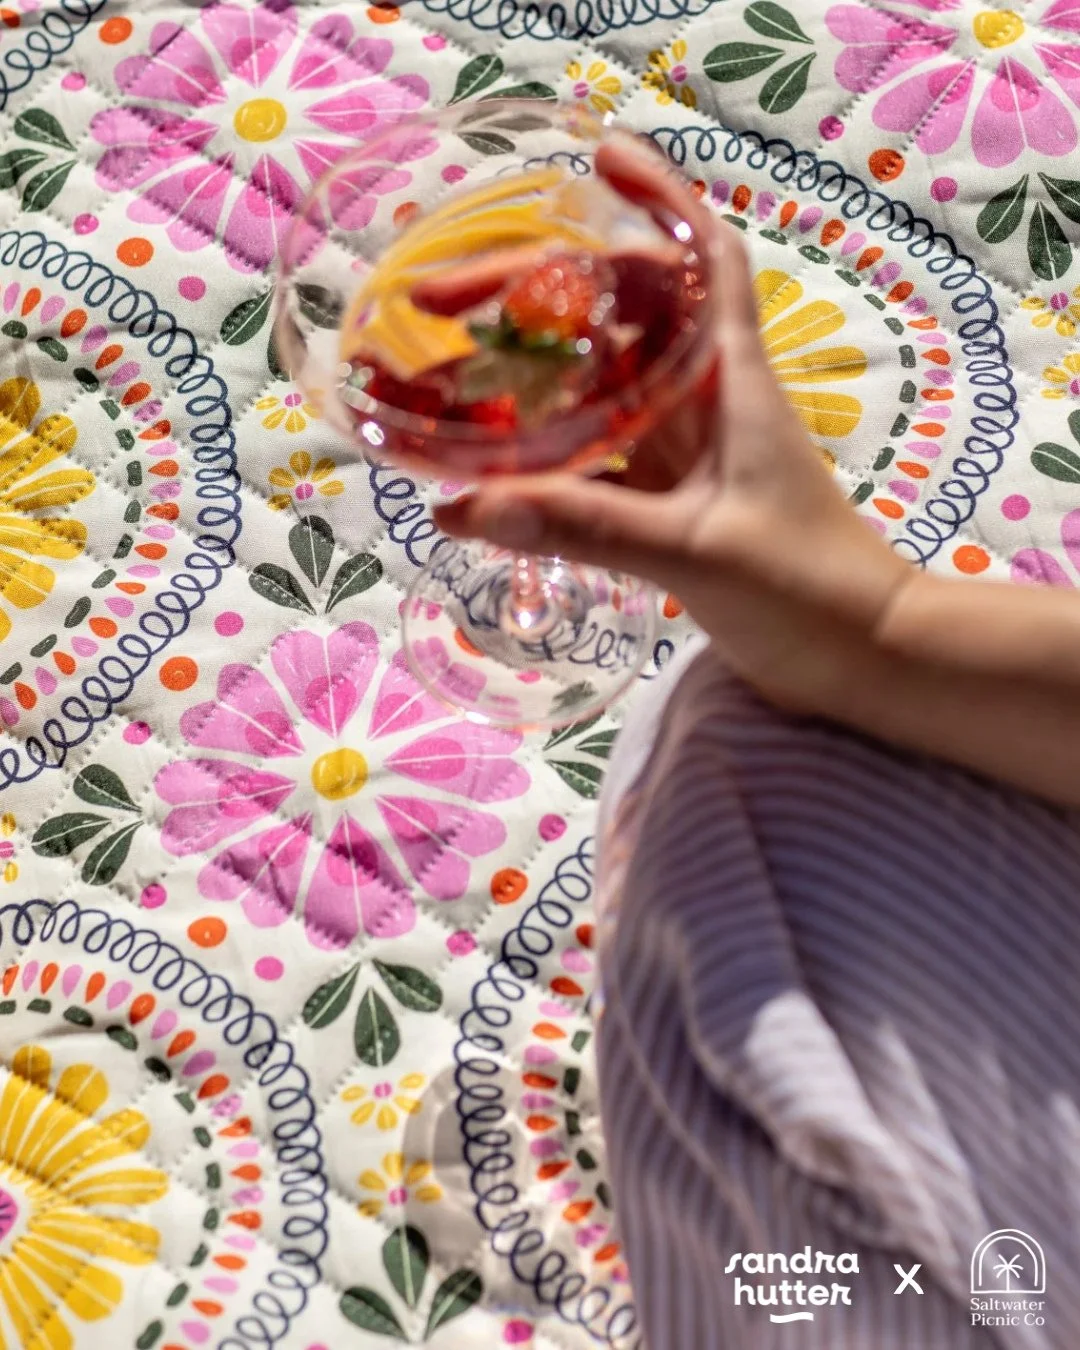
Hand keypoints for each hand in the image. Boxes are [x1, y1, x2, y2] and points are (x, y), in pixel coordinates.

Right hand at [428, 140, 913, 716]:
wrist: (860, 658)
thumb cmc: (806, 589)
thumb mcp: (696, 553)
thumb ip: (590, 525)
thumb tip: (470, 503)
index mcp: (733, 384)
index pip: (709, 263)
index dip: (661, 201)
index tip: (599, 161)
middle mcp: (708, 404)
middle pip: (626, 318)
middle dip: (543, 296)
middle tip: (449, 303)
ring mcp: (688, 455)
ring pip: (602, 391)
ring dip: (535, 380)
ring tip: (449, 376)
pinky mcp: (672, 504)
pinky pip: (596, 463)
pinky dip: (545, 464)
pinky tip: (485, 483)